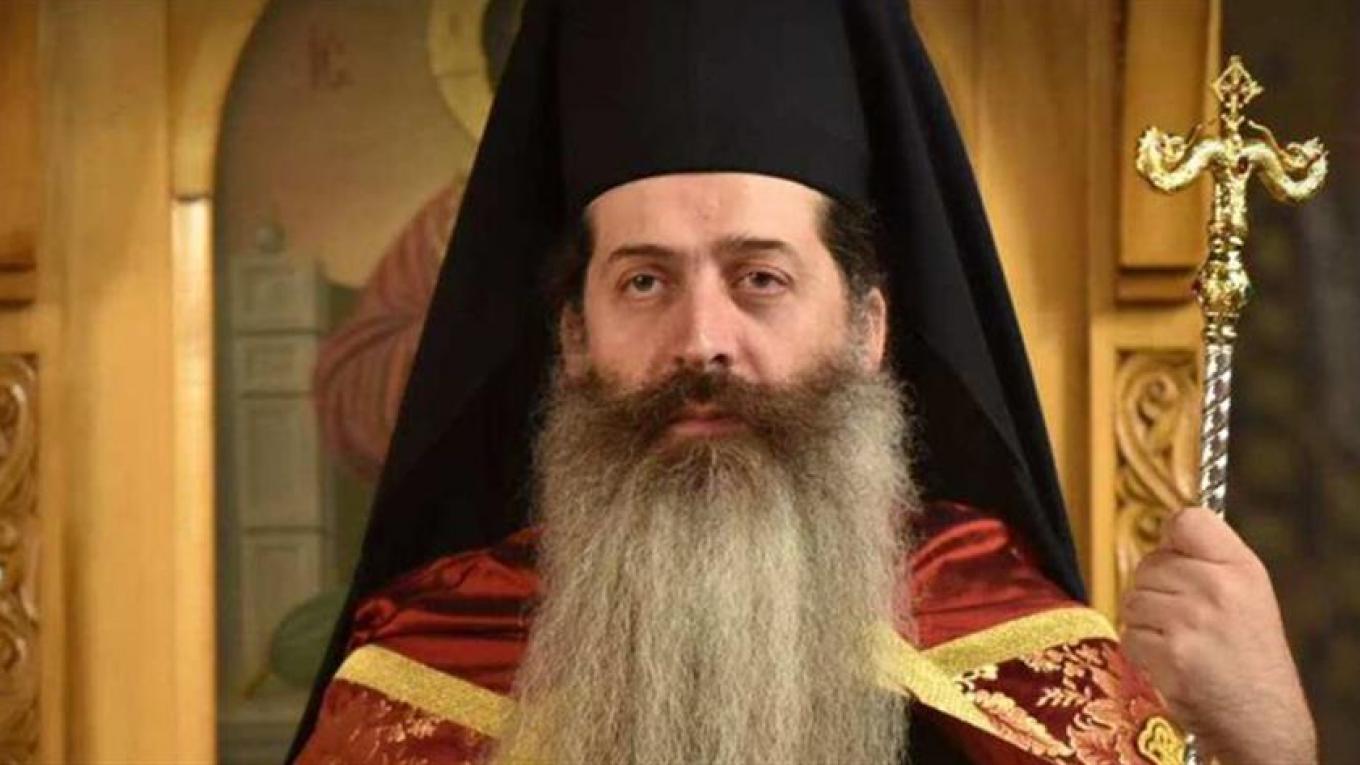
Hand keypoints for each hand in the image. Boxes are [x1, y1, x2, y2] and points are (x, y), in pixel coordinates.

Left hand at [1120, 507, 1316, 764]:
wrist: (1261, 719)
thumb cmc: (1248, 655)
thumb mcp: (1249, 593)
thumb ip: (1210, 559)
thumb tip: (1162, 533)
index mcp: (1241, 567)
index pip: (1187, 520)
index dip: (1172, 541)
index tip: (1179, 561)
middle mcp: (1217, 587)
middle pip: (1148, 564)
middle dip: (1155, 591)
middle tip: (1186, 621)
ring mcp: (1191, 619)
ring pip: (1133, 599)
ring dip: (1147, 623)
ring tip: (1181, 642)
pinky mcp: (1170, 652)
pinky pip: (1129, 633)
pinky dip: (1142, 651)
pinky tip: (1171, 663)